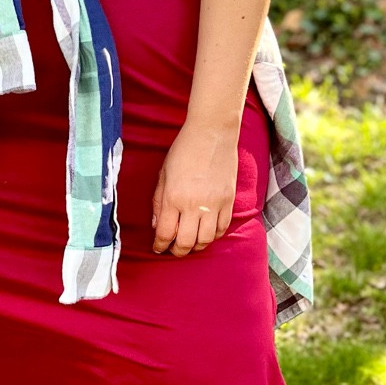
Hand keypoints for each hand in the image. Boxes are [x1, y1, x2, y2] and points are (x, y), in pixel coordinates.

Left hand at [151, 121, 238, 256]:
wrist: (212, 133)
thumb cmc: (183, 150)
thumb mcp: (163, 175)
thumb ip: (158, 202)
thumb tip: (157, 226)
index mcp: (173, 197)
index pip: (165, 234)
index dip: (160, 245)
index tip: (158, 248)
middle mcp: (194, 205)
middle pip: (186, 242)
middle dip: (177, 251)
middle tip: (173, 250)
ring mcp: (214, 204)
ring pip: (206, 240)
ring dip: (196, 246)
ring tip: (190, 243)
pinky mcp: (228, 200)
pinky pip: (222, 228)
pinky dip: (214, 235)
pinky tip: (206, 232)